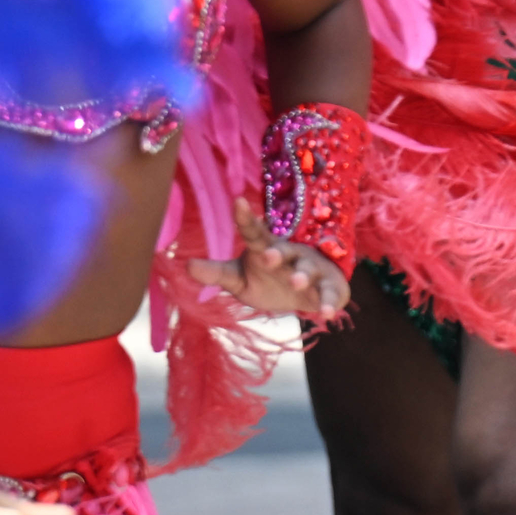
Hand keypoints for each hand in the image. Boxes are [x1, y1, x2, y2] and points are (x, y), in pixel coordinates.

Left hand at [184, 199, 352, 319]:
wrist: (309, 294)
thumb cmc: (270, 281)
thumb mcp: (240, 279)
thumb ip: (217, 273)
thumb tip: (186, 265)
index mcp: (266, 249)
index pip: (255, 233)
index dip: (246, 219)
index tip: (238, 201)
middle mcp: (290, 255)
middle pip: (284, 249)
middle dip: (277, 252)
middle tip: (267, 256)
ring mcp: (311, 269)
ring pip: (307, 269)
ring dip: (303, 275)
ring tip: (297, 282)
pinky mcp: (328, 287)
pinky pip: (330, 293)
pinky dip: (330, 302)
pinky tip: (326, 313)